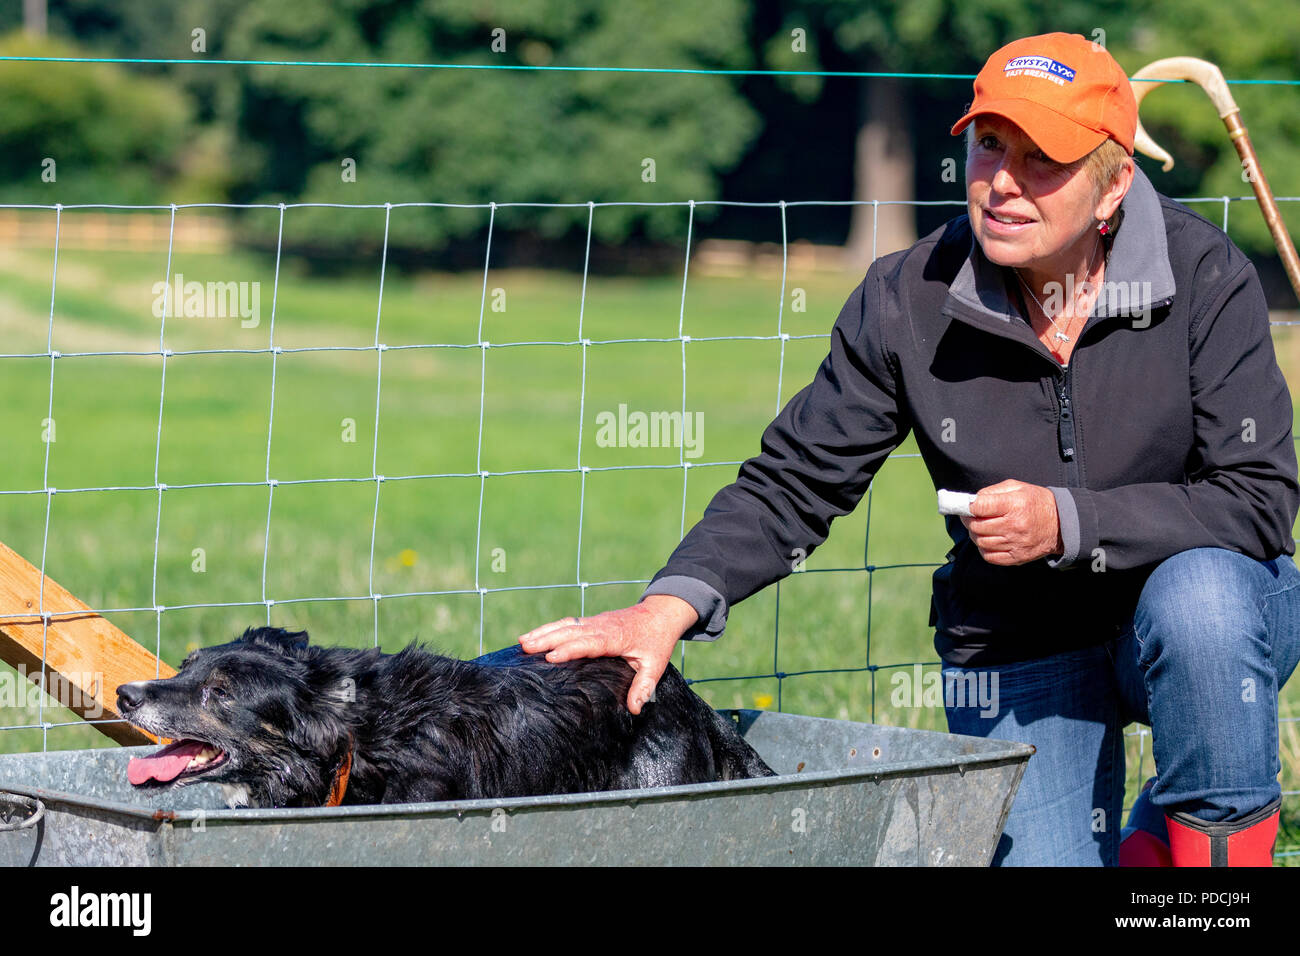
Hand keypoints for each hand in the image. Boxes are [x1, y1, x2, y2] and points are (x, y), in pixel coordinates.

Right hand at [517, 595, 697, 714]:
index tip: (550, 657)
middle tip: (525, 647)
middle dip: (547, 638)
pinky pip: (568, 623)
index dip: (569, 649)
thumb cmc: (656, 641)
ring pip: (566, 624)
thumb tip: (634, 709)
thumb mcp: (656, 665)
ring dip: (544, 631)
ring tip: (522, 641)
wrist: (660, 614)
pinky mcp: (592, 622)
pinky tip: (535, 635)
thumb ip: (644, 686)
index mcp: (615, 637)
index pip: (589, 642)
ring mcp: (595, 622)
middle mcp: (601, 626)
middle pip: (571, 630)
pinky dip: (550, 628)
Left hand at [960, 478, 1063, 565]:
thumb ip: (992, 491)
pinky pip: (990, 557)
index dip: (967, 506)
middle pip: (977, 526)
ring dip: (976, 535)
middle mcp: (1014, 526)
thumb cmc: (1036, 502)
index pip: (979, 507)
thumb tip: (971, 500)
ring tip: (981, 527)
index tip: (966, 505)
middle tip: (970, 517)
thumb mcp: (1017, 487)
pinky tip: (989, 540)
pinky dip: (984, 549)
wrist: (1061, 524)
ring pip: (981, 542)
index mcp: (1014, 505)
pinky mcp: (1017, 557)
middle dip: (968, 521)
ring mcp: (1015, 544)